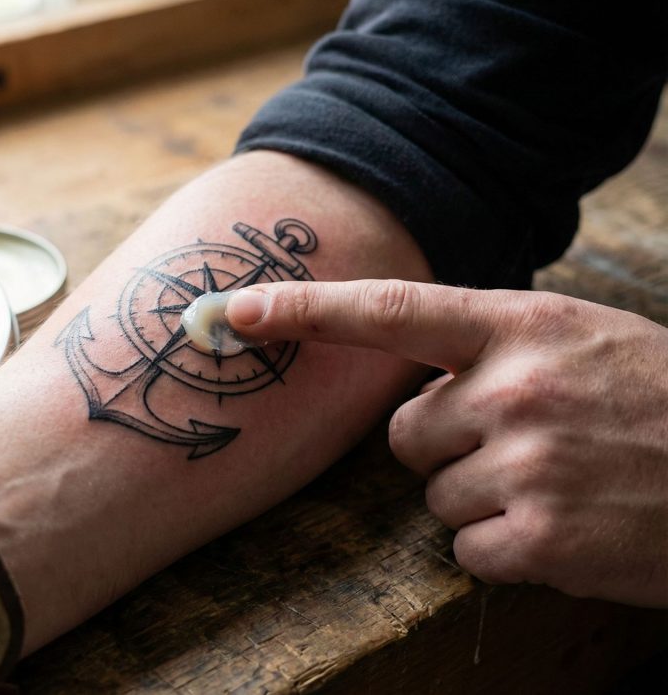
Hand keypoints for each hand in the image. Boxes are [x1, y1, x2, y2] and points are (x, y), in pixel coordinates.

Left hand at [227, 280, 667, 606]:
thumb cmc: (657, 400)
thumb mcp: (577, 339)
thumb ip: (487, 345)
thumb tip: (403, 381)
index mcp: (522, 327)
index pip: (390, 312)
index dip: (303, 309)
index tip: (232, 311)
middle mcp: (515, 389)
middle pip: (403, 432)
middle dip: (445, 445)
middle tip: (526, 445)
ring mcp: (528, 464)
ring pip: (433, 494)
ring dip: (483, 498)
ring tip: (561, 483)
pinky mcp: (540, 538)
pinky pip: (466, 548)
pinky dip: (505, 548)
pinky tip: (566, 528)